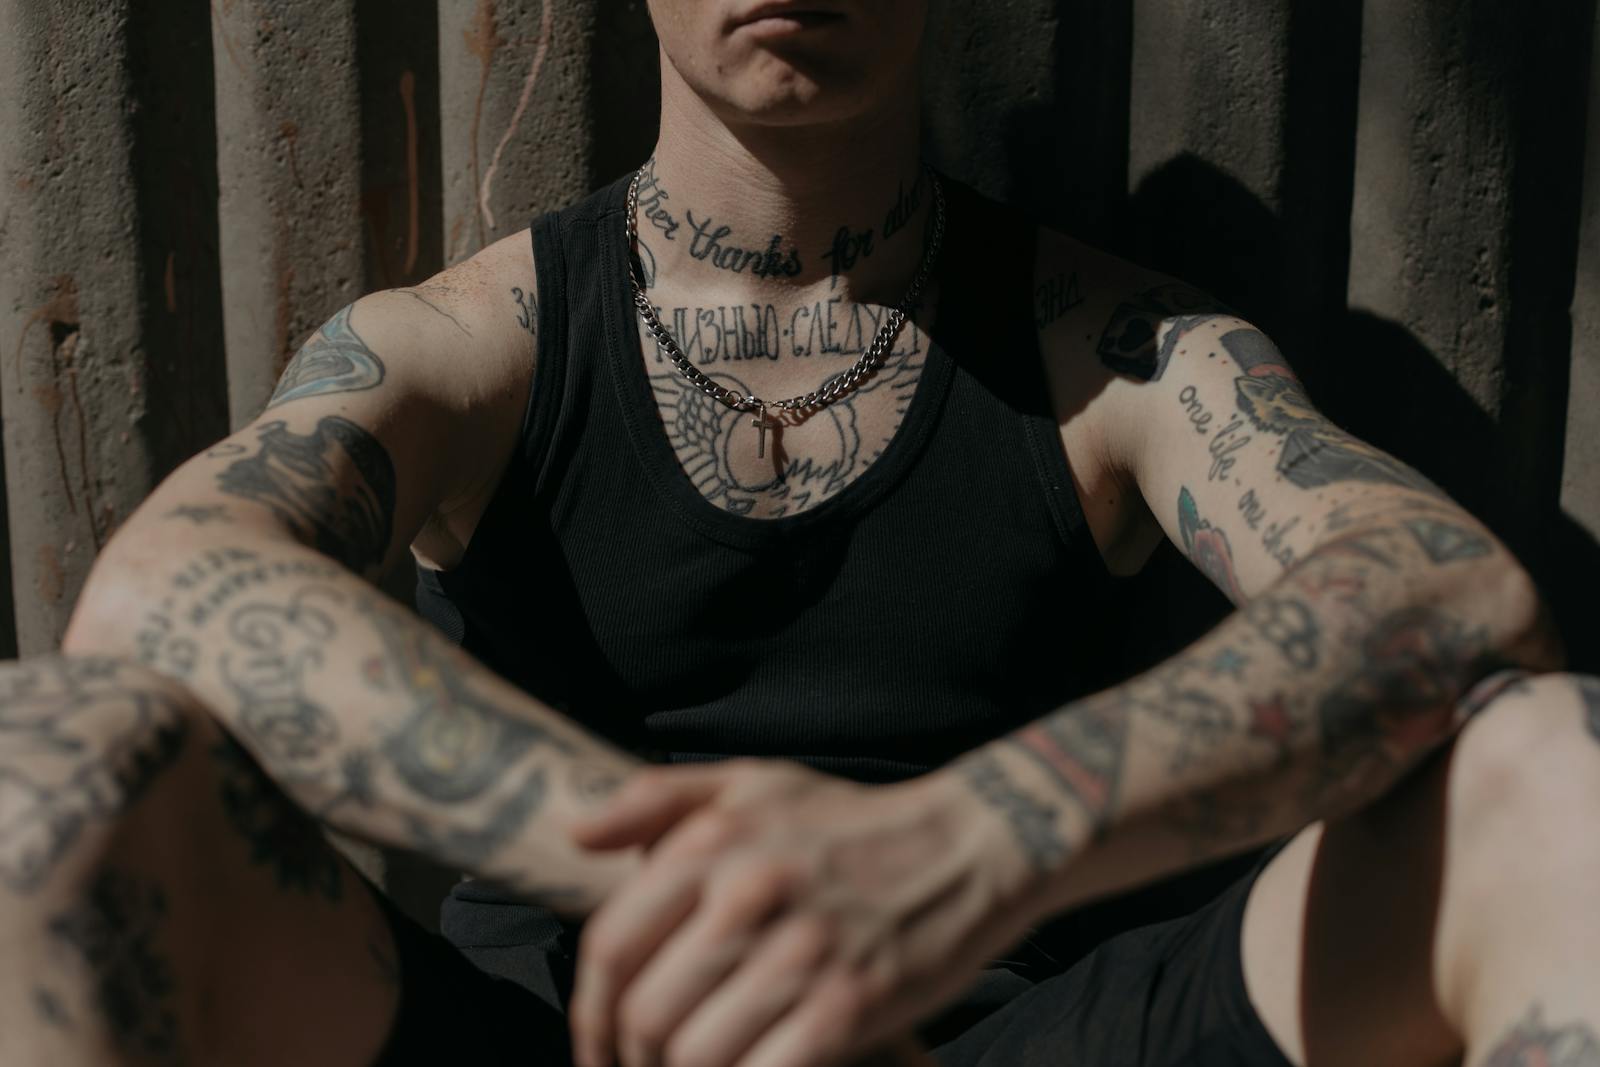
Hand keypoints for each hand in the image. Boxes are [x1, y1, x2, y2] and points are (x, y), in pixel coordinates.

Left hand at [566, 760, 1037, 1066]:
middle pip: (646, 1014)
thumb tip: (577, 836)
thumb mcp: (752, 783)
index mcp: (711, 843)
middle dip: (635, 1063)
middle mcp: (747, 894)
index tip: (597, 1050)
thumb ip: (656, 799)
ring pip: (695, 1056)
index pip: (610, 947)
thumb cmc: (850, 822)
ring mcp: (800, 954)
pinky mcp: (849, 1006)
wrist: (970, 846)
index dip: (587, 1016)